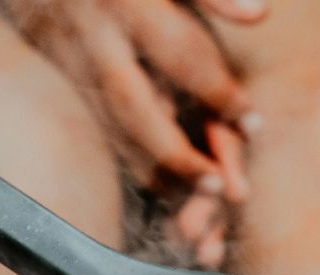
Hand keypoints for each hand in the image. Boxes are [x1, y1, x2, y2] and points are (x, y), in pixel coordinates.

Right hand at [4, 0, 264, 263]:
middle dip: (175, 154)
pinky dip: (128, 157)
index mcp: (127, 2)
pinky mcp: (59, 69)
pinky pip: (96, 122)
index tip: (253, 123)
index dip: (219, 92)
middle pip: (134, 108)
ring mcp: (70, 57)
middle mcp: (95, 37)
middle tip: (218, 188)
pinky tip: (158, 185)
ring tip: (191, 208)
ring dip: (150, 169)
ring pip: (110, 125)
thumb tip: (260, 14)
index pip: (180, 56)